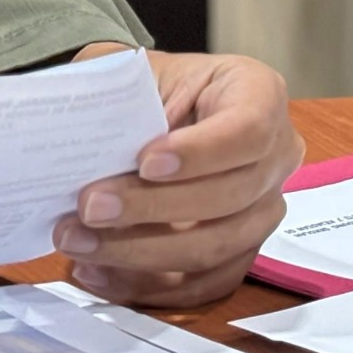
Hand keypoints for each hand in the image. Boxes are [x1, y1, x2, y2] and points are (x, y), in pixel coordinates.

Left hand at [53, 48, 302, 308]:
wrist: (150, 109)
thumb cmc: (147, 85)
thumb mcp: (132, 69)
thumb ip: (116, 91)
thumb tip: (80, 127)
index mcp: (257, 94)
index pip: (246, 130)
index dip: (198, 153)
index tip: (144, 162)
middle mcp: (274, 155)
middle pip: (228, 197)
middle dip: (150, 208)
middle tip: (88, 207)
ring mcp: (262, 209)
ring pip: (212, 248)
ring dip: (138, 252)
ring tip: (78, 241)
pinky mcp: (240, 252)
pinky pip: (201, 282)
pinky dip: (145, 283)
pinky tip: (97, 271)